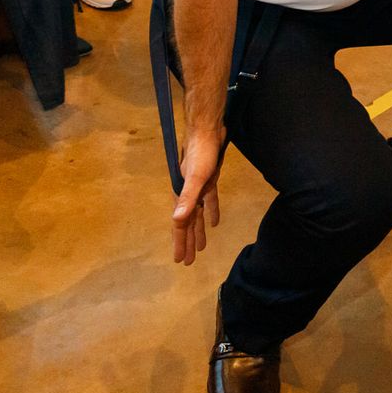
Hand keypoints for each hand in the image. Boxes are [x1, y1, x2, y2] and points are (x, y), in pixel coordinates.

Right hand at [171, 123, 224, 265]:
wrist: (207, 130)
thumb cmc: (201, 154)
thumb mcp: (195, 178)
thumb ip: (187, 198)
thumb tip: (176, 220)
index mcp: (181, 196)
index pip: (180, 225)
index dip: (180, 243)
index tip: (179, 260)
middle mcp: (187, 194)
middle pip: (187, 223)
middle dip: (187, 242)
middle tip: (188, 261)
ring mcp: (197, 187)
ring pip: (197, 214)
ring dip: (198, 230)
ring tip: (200, 248)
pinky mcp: (208, 180)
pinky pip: (208, 200)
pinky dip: (211, 211)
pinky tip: (214, 222)